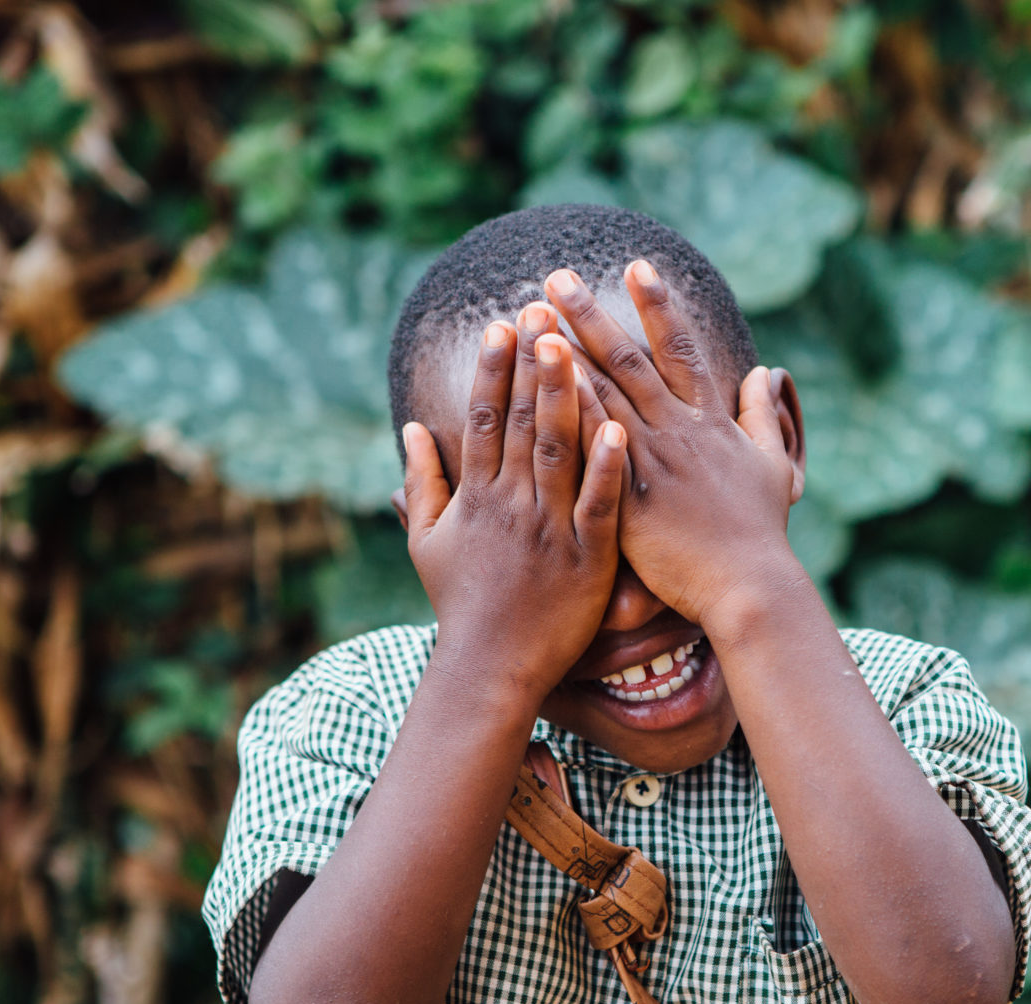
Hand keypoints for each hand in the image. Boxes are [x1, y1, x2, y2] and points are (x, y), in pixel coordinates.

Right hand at [400, 308, 626, 700]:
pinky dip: (607, 468)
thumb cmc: (461, 604)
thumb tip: (410, 428)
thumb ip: (422, 481)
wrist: (489, 668)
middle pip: (524, 423)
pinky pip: (598, 506)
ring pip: (559, 453)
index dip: (493, 370)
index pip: (485, 419)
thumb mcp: (427, 541)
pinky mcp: (586, 559)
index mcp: (478, 496)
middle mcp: (511, 505)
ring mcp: (550, 529)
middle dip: (533, 364)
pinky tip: (619, 427)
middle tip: (543, 308)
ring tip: (573, 346)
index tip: (503, 324)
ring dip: (567, 397)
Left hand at [542, 262, 803, 626]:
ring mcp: (652, 461)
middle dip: (592, 314)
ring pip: (605, 393)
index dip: (660, 306)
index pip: (682, 349)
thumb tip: (765, 372)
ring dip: (567, 350)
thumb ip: (764, 416)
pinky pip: (593, 444)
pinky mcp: (629, 497)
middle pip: (630, 359)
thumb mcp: (774, 466)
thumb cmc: (761, 533)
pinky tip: (542, 382)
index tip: (638, 266)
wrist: (749, 586)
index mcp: (710, 423)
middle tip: (557, 276)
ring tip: (533, 315)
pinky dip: (570, 407)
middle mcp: (679, 431)